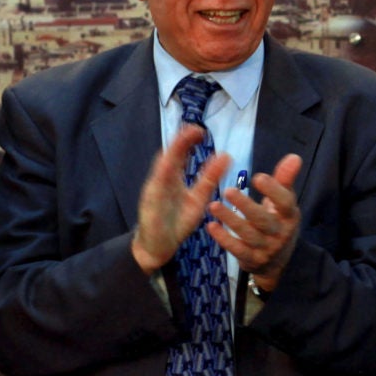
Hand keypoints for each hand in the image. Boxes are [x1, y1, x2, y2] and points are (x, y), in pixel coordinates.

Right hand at [132, 125, 231, 273]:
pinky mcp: (150, 205)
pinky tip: (168, 162)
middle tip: (194, 129)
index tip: (199, 130)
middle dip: (180, 142)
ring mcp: (154, 191)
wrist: (158, 247)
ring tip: (183, 138)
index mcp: (173, 178)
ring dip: (171, 153)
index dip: (188, 141)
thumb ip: (209, 178)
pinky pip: (156, 188)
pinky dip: (161, 175)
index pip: (180, 155)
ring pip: (162, 168)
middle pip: (170, 157)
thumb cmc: (176, 221)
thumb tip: (226, 156)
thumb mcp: (198, 198)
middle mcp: (162, 181)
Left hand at [206, 153, 302, 291]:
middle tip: (228, 190)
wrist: (278, 261)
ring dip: (230, 220)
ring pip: (248, 234)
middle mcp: (280, 233)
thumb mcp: (285, 203)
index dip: (273, 191)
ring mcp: (266, 248)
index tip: (257, 177)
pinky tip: (211, 226)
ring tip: (213, 205)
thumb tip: (294, 156)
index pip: (285, 203)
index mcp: (290, 216)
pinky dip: (224, 238)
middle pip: (263, 220)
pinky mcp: (252, 259)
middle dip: (246, 206)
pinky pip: (237, 249)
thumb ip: (285, 180)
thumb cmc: (278, 222)